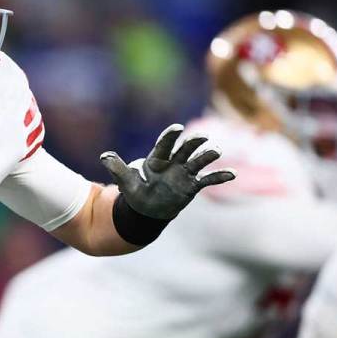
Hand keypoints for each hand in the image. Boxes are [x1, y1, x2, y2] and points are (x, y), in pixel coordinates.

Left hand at [100, 124, 234, 219]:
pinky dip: (220, 176)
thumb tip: (104, 156)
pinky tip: (232, 174)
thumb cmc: (136, 192)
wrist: (147, 209)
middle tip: (202, 137)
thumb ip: (117, 168)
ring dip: (208, 156)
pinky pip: (208, 179)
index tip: (177, 128)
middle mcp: (173, 162)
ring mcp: (184, 173)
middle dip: (193, 143)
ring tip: (217, 151)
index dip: (171, 136)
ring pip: (199, 162)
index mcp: (156, 159)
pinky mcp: (193, 185)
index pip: (165, 145)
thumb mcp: (125, 181)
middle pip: (185, 149)